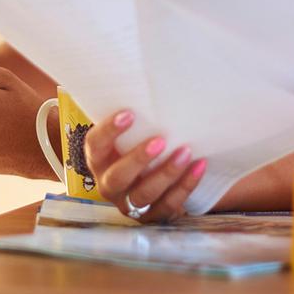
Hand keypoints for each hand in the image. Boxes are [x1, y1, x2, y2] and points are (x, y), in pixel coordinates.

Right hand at [81, 109, 208, 223]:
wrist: (154, 185)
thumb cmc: (138, 149)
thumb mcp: (129, 137)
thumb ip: (133, 121)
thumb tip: (149, 77)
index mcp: (99, 161)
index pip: (94, 146)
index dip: (108, 131)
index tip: (128, 114)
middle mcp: (109, 186)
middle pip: (118, 177)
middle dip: (138, 159)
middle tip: (160, 140)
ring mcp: (130, 205)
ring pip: (145, 194)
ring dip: (166, 173)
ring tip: (186, 152)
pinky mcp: (154, 216)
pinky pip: (170, 204)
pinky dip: (186, 185)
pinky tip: (199, 166)